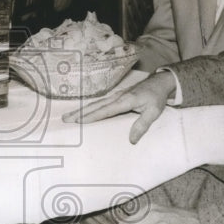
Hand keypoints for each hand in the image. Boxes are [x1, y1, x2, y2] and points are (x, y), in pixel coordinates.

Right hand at [62, 71, 176, 143]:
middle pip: (95, 106)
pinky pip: (100, 103)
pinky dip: (89, 108)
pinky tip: (82, 112)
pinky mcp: (116, 96)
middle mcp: (117, 97)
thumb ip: (142, 125)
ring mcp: (115, 95)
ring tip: (68, 116)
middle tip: (65, 119)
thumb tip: (132, 140)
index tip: (79, 121)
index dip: (91, 116)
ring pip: (95, 104)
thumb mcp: (154, 112)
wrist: (159, 83)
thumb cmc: (156, 98)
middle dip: (80, 113)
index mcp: (125, 101)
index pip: (105, 110)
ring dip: (82, 110)